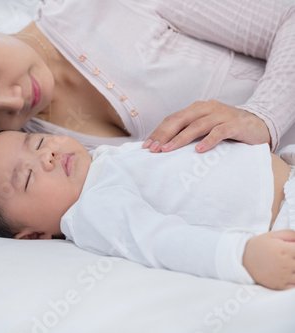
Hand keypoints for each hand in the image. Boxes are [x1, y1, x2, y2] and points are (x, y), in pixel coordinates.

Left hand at [142, 100, 270, 152]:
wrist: (259, 125)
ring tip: (168, 150)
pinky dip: (208, 141)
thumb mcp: (205, 129)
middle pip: (180, 120)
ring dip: (180, 139)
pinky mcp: (235, 124)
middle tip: (153, 149)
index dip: (158, 132)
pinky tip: (199, 150)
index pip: (172, 119)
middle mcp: (207, 108)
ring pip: (197, 126)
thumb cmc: (227, 129)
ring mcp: (221, 115)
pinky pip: (219, 132)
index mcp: (196, 109)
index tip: (146, 146)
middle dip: (164, 135)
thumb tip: (163, 148)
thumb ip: (188, 134)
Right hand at [243, 230, 294, 289]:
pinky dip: (293, 281)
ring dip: (294, 270)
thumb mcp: (273, 235)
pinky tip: (288, 274)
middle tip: (290, 257)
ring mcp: (283, 276)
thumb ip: (291, 235)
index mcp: (285, 250)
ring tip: (289, 265)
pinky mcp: (280, 285)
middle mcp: (286, 264)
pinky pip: (294, 286)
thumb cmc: (258, 247)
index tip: (292, 250)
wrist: (243, 258)